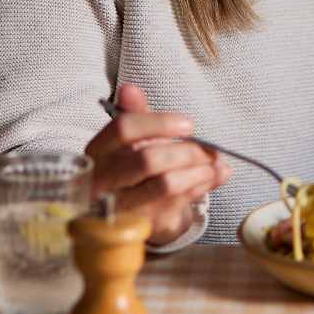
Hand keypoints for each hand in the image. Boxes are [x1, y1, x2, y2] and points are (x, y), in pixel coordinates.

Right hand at [85, 83, 231, 245]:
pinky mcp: (141, 223)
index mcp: (97, 152)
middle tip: (210, 149)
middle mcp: (102, 181)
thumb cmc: (135, 165)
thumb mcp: (134, 136)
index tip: (188, 125)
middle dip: (186, 152)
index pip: (123, 129)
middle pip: (147, 159)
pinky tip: (214, 176)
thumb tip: (130, 89)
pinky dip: (202, 186)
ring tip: (216, 163)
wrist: (136, 209)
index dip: (159, 123)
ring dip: (199, 171)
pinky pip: (178, 202)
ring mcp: (120, 205)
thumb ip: (134, 111)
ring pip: (165, 183)